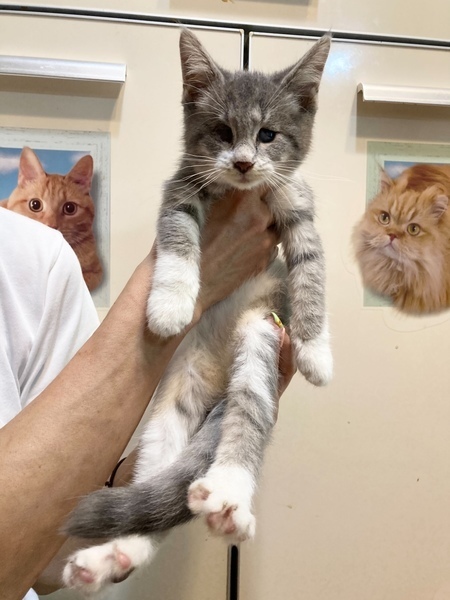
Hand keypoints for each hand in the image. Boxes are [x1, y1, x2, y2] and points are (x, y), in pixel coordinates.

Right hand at [196, 188, 277, 314]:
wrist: (191, 284)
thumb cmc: (188, 243)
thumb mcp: (198, 207)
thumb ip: (220, 193)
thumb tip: (230, 184)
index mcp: (242, 199)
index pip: (264, 181)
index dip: (259, 186)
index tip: (253, 190)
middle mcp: (260, 218)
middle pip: (271, 205)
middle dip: (261, 208)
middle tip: (243, 215)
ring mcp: (266, 241)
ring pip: (274, 227)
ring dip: (264, 227)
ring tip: (243, 234)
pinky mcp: (266, 261)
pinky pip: (272, 247)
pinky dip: (262, 246)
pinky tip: (244, 251)